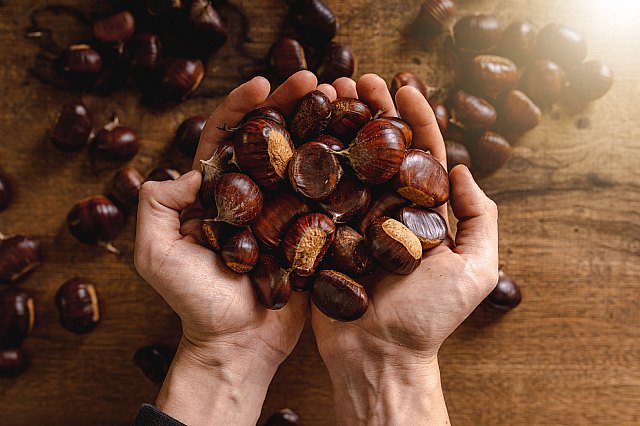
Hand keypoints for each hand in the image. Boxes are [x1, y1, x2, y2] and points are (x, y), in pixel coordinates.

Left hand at [133, 71, 320, 425]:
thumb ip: (157, 206)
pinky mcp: (312, 231)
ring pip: (304, 159)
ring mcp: (285, 211)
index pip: (227, 136)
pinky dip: (345, 169)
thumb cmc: (194, 304)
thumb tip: (190, 170)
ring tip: (348, 98)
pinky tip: (363, 145)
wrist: (238, 346)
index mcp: (216, 192)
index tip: (264, 85)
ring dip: (324, 126)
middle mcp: (253, 194)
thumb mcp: (156, 255)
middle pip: (272, 138)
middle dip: (293, 105)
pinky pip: (330, 195)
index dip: (244, 107)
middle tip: (319, 79)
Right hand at [311, 75, 499, 424]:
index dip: (416, 118)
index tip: (404, 86)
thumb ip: (478, 218)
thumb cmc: (430, 318)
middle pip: (381, 150)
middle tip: (357, 80)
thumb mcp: (477, 268)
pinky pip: (317, 194)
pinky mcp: (324, 234)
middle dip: (372, 112)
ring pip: (348, 164)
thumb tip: (463, 169)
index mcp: (424, 212)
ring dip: (340, 127)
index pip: (423, 154)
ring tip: (328, 94)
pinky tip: (303, 134)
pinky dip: (312, 164)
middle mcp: (389, 209)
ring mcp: (354, 220)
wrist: (378, 355)